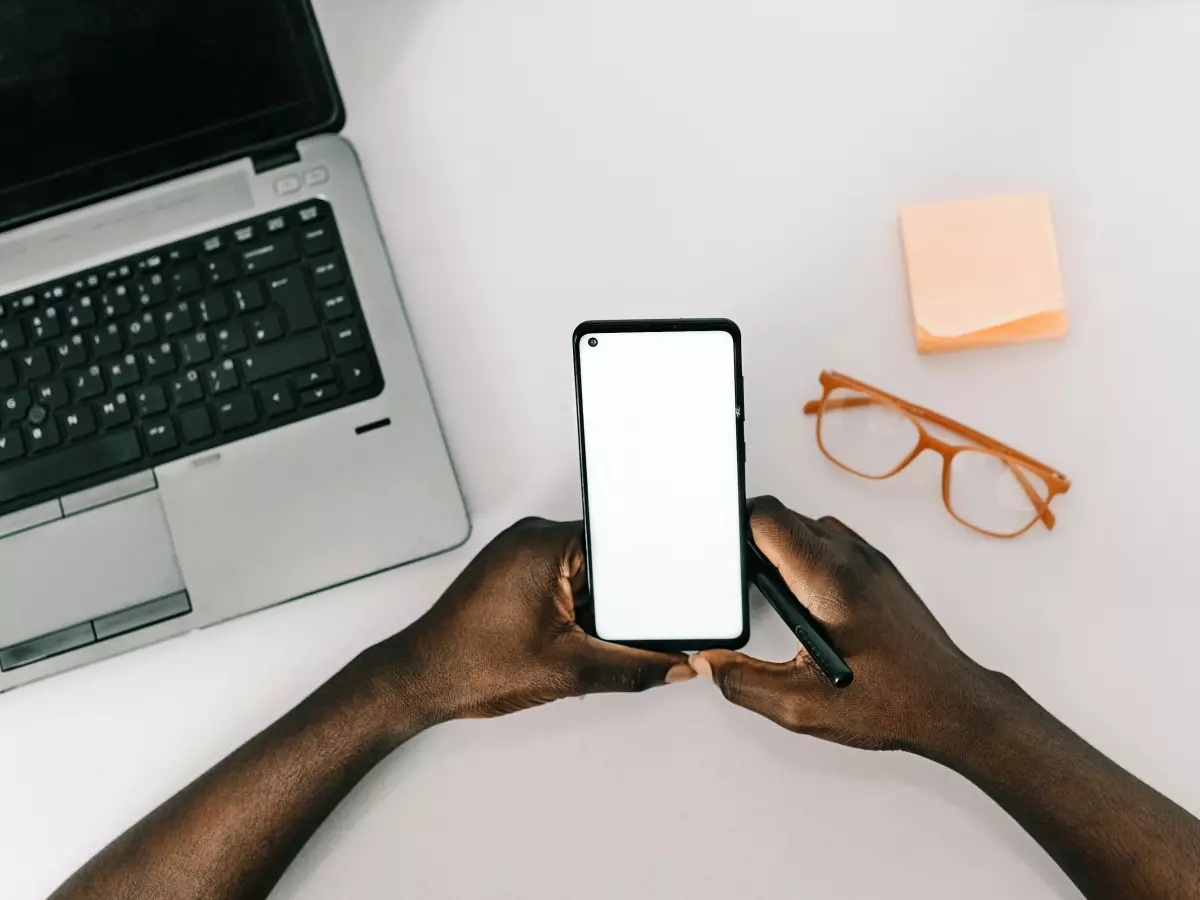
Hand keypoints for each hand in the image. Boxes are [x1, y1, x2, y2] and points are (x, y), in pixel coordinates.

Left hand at [368, 517, 694, 722]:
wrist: (421, 679)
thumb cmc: (471, 665)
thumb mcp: (569, 670)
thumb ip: (632, 668)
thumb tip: (673, 665)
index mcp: (545, 543)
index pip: (621, 542)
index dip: (645, 576)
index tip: (662, 600)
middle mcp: (532, 536)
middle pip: (606, 561)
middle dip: (615, 602)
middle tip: (597, 635)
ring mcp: (521, 551)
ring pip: (586, 575)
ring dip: (590, 609)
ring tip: (564, 638)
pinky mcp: (514, 569)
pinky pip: (563, 581)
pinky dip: (571, 610)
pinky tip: (554, 637)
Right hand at [696, 496, 1000, 754]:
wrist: (954, 704)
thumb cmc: (895, 702)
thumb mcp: (801, 704)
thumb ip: (743, 682)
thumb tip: (708, 663)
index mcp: (828, 579)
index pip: (768, 517)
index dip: (734, 528)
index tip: (720, 553)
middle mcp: (851, 558)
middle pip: (784, 516)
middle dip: (752, 543)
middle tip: (739, 584)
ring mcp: (870, 559)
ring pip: (808, 525)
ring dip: (782, 548)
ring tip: (773, 593)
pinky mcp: (880, 569)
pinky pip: (831, 541)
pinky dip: (807, 557)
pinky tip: (805, 599)